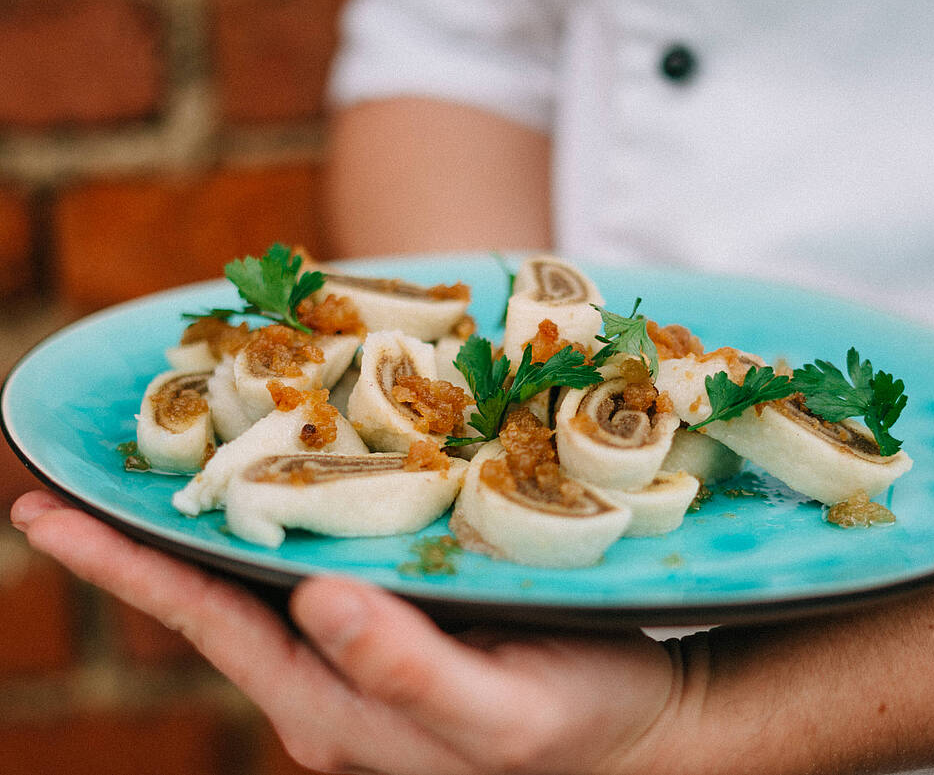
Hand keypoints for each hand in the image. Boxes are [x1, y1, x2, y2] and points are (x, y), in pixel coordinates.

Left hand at [11, 491, 694, 774]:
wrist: (643, 724)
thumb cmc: (579, 724)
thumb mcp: (498, 716)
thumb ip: (408, 672)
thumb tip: (315, 597)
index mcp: (332, 707)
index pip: (210, 626)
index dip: (126, 570)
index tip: (44, 513)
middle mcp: (330, 677)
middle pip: (222, 594)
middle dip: (153, 530)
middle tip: (93, 456)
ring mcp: (364, 647)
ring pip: (273, 568)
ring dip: (224, 507)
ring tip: (181, 440)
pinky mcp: (405, 616)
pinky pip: (332, 552)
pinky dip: (301, 502)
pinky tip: (300, 462)